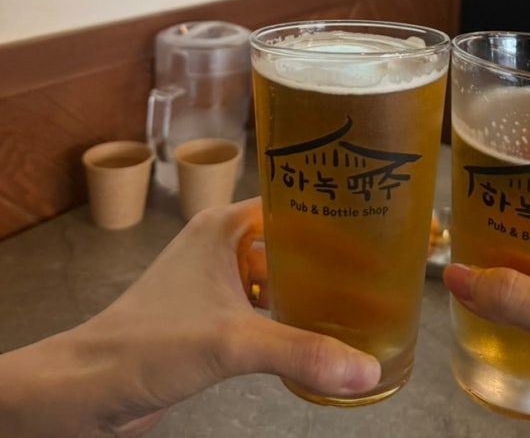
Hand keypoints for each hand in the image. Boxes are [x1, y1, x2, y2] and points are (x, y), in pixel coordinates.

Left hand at [0, 199, 379, 437]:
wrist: (88, 389)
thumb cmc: (145, 345)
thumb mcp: (231, 343)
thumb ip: (301, 352)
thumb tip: (365, 371)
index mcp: (223, 227)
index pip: (291, 202)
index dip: (332, 209)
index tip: (376, 217)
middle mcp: (220, 246)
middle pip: (289, 241)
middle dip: (330, 255)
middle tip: (380, 265)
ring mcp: (213, 281)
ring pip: (277, 276)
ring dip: (310, 289)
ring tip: (360, 301)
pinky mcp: (209, 317)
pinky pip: (262, 308)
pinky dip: (288, 317)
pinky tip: (317, 335)